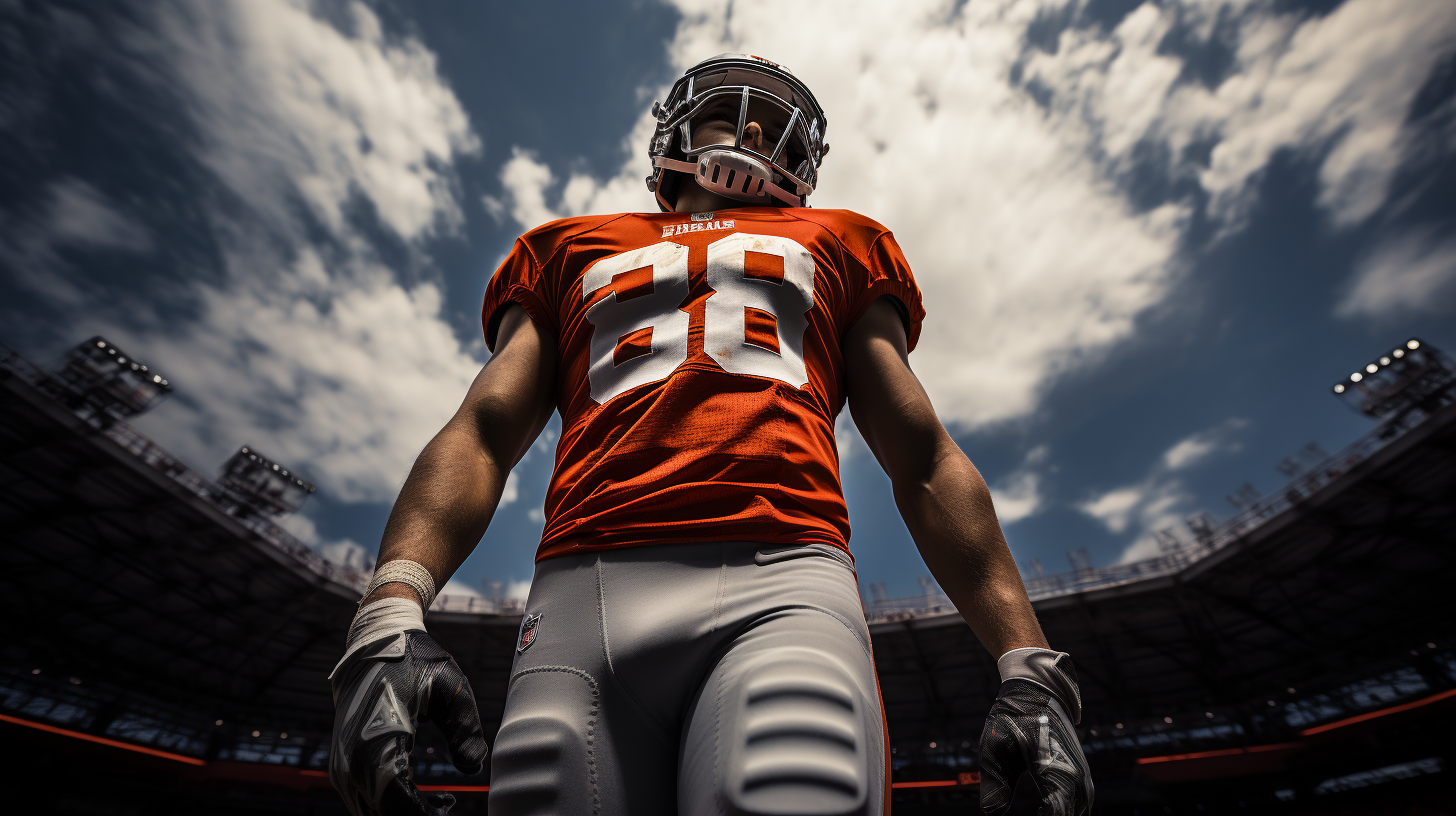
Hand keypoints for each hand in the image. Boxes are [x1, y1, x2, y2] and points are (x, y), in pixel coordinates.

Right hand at [329, 630, 487, 815]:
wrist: (376, 642)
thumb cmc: (416, 661)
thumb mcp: (450, 687)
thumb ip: (465, 728)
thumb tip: (474, 767)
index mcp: (375, 742)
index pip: (397, 805)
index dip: (425, 815)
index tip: (451, 806)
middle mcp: (350, 760)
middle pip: (382, 814)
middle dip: (418, 815)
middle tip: (448, 804)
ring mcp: (341, 765)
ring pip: (371, 811)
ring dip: (404, 812)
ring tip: (441, 802)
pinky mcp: (342, 765)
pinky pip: (365, 799)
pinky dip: (391, 806)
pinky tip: (422, 797)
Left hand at [978, 656, 1092, 814]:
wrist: (1039, 689)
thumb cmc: (1014, 715)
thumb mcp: (995, 747)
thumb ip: (995, 786)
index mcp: (1056, 770)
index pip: (1055, 815)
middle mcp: (1076, 779)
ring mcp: (1082, 780)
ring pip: (1076, 813)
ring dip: (1057, 815)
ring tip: (1035, 812)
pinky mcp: (1079, 779)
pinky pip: (1076, 807)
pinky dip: (1062, 813)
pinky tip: (1043, 812)